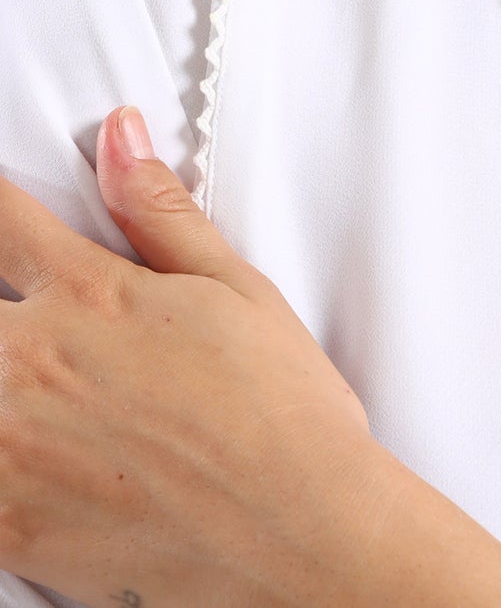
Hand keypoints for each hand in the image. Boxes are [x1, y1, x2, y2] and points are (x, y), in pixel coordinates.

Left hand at [0, 106, 389, 606]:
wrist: (299, 536)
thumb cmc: (281, 413)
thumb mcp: (234, 288)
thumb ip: (158, 212)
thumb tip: (117, 136)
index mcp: (89, 294)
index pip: (0, 219)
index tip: (1, 214)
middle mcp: (31, 363)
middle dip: (7, 308)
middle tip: (53, 334)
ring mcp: (7, 448)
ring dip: (4, 381)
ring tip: (50, 395)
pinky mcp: (3, 523)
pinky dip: (1, 457)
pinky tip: (39, 454)